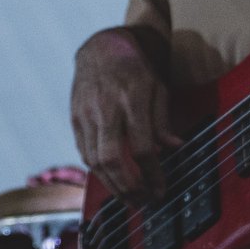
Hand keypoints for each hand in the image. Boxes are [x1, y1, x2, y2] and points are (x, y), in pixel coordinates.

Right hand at [71, 28, 178, 200]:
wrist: (102, 46)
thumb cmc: (136, 67)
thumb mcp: (158, 87)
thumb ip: (163, 120)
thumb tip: (175, 148)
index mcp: (131, 99)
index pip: (142, 147)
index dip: (152, 174)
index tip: (160, 190)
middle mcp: (105, 108)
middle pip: (112, 159)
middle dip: (128, 187)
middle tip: (143, 202)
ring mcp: (86, 114)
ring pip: (94, 160)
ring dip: (111, 185)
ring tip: (128, 198)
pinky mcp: (75, 118)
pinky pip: (84, 151)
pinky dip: (97, 170)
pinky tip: (111, 180)